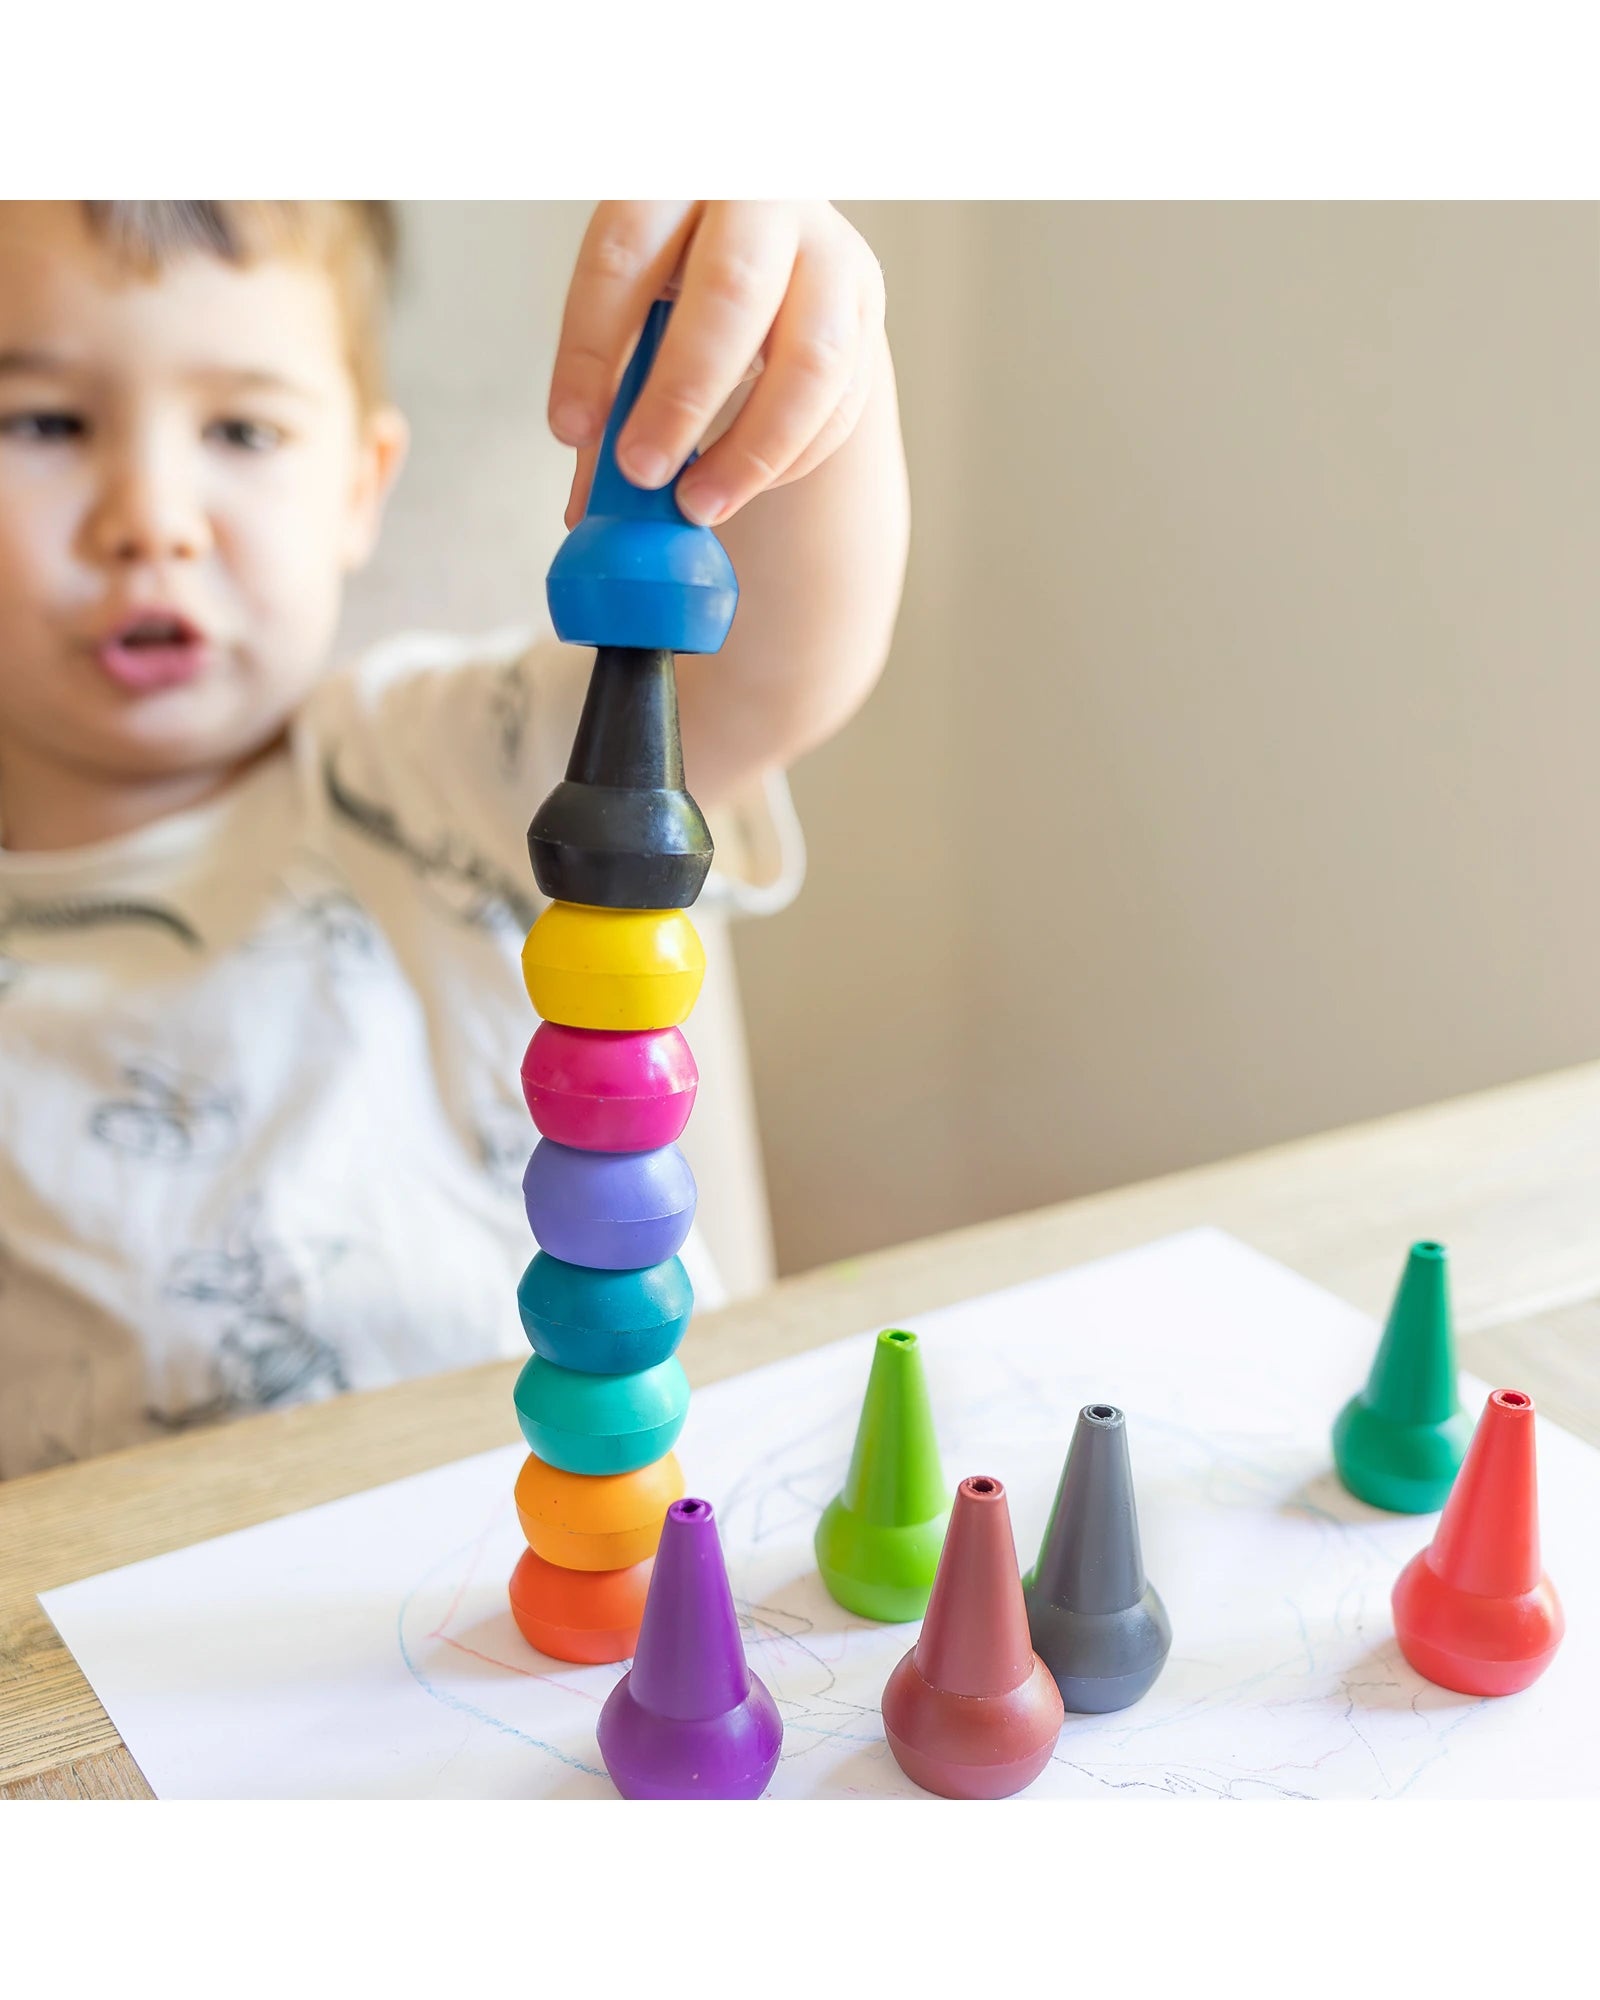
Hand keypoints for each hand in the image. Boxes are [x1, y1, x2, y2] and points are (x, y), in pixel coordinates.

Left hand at [549, 201, 886, 530]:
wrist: (775, 241)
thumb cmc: (681, 277)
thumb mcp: (632, 302)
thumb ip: (608, 390)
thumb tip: (589, 511)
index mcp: (676, 176)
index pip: (625, 253)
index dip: (591, 347)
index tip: (569, 429)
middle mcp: (763, 197)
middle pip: (730, 294)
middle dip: (682, 397)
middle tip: (643, 474)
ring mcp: (830, 250)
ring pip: (809, 358)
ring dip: (751, 450)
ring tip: (698, 506)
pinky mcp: (867, 306)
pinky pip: (839, 402)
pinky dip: (789, 459)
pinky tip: (742, 484)